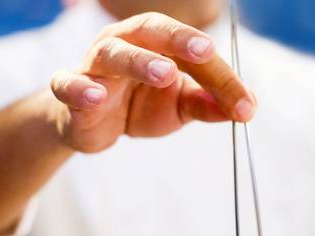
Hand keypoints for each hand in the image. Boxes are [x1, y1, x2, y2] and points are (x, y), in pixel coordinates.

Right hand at [49, 12, 255, 152]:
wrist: (93, 125)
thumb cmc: (140, 104)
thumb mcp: (180, 106)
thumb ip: (207, 105)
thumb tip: (245, 108)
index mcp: (156, 43)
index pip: (194, 53)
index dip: (222, 77)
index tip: (246, 103)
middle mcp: (125, 44)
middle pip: (151, 31)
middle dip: (179, 39)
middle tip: (206, 51)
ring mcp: (96, 66)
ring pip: (113, 54)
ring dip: (139, 61)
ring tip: (164, 74)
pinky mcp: (72, 91)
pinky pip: (69, 84)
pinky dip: (80, 88)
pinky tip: (96, 95)